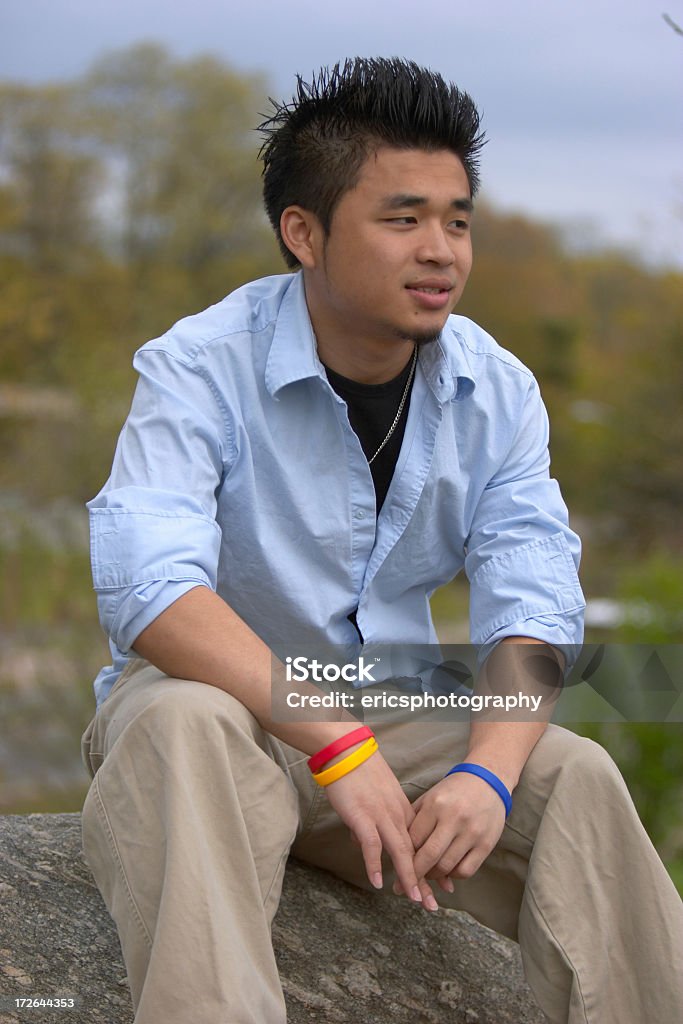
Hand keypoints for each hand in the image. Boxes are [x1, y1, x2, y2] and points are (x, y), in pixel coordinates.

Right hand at [323, 750, 439, 909]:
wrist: (348, 751)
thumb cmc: (359, 773)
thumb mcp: (376, 797)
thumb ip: (374, 820)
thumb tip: (361, 842)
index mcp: (402, 811)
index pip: (421, 845)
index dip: (432, 867)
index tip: (443, 885)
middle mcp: (396, 816)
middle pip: (415, 853)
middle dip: (425, 880)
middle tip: (434, 904)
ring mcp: (381, 816)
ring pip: (400, 851)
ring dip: (408, 877)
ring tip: (415, 899)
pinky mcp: (362, 816)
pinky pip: (372, 844)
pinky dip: (375, 864)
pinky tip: (377, 882)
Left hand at [394, 772, 506, 896]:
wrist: (488, 781)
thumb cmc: (453, 791)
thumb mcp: (430, 797)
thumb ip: (414, 818)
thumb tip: (395, 845)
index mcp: (435, 804)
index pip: (413, 839)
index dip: (403, 856)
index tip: (396, 867)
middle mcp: (454, 818)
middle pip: (428, 856)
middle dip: (414, 874)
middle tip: (407, 884)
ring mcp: (471, 832)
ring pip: (446, 867)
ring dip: (433, 876)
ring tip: (427, 875)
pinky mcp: (486, 844)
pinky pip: (465, 871)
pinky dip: (453, 876)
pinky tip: (448, 871)